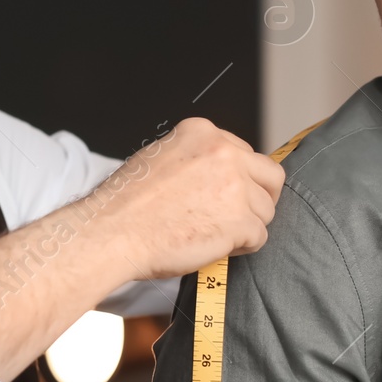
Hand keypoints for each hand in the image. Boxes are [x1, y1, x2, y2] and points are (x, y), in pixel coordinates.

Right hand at [93, 117, 284, 279]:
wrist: (112, 232)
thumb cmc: (126, 204)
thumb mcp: (159, 158)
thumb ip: (195, 160)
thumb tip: (216, 176)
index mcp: (203, 133)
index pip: (245, 153)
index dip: (239, 179)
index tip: (225, 196)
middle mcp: (223, 153)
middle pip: (269, 176)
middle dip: (260, 198)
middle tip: (241, 216)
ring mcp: (235, 186)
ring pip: (265, 210)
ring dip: (246, 226)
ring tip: (215, 235)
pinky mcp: (240, 220)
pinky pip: (260, 237)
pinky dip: (243, 247)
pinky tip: (217, 247)